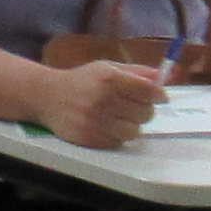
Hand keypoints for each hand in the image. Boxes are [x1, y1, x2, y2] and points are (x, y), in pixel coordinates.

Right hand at [40, 59, 167, 150]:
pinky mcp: (90, 138)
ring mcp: (96, 121)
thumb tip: (162, 76)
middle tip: (134, 106)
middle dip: (144, 110)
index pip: (148, 91)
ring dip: (131, 125)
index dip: (159, 95)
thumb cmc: (81, 80)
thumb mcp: (106, 68)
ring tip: (120, 118)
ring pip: (134, 131)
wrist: (47, 96)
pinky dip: (117, 136)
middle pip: (145, 113)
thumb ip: (136, 72)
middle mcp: (103, 99)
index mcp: (110, 78)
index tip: (161, 97)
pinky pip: (118, 142)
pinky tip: (106, 126)